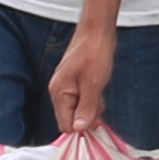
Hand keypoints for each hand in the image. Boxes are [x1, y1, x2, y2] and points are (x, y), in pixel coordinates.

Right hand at [48, 22, 118, 137]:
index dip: (81, 126)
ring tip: (99, 91)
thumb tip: (80, 128)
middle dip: (87, 116)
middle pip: (71, 118)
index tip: (95, 117)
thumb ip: (86, 108)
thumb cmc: (94, 53)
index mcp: (59, 92)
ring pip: (78, 110)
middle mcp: (59, 92)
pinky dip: (92, 99)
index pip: (65, 125)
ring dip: (91, 107)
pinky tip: (98, 88)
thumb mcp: (93, 84)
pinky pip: (82, 100)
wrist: (97, 31)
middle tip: (99, 101)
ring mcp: (67, 87)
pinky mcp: (75, 83)